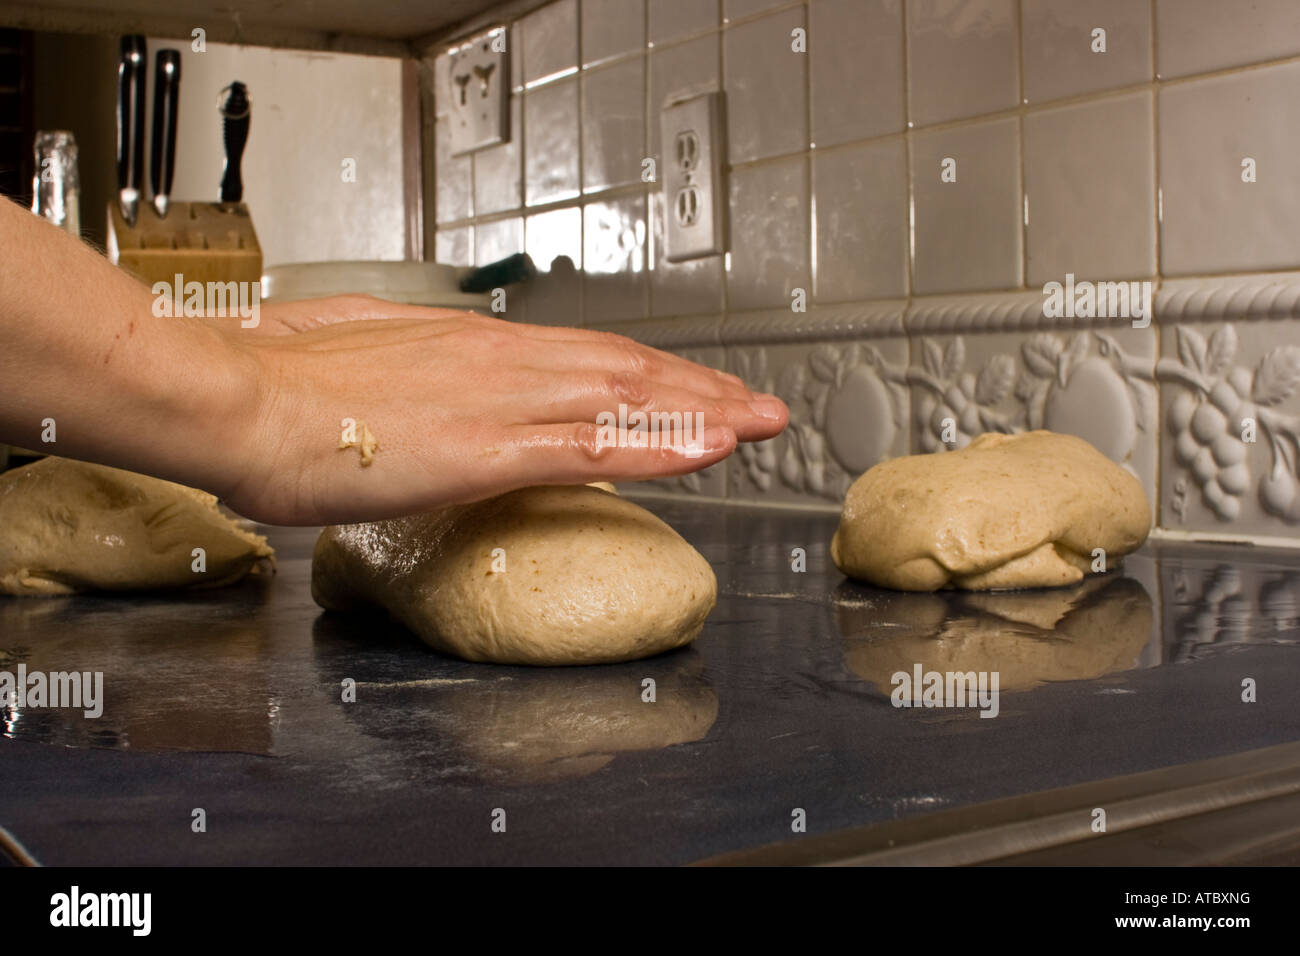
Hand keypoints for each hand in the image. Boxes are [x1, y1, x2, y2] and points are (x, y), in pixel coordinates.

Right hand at [220, 300, 787, 524]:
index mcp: (473, 346)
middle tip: (759, 406)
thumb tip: (432, 383)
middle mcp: (501, 363)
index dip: (653, 372)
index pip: (588, 355)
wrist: (234, 393)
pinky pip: (592, 447)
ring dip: (702, 410)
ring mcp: (500, 402)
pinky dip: (658, 446)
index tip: (697, 386)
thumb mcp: (362, 357)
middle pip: (626, 370)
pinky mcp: (486, 448)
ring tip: (759, 424)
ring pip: (626, 399)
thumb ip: (414, 371)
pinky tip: (706, 448)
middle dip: (702, 389)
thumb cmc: (280, 380)